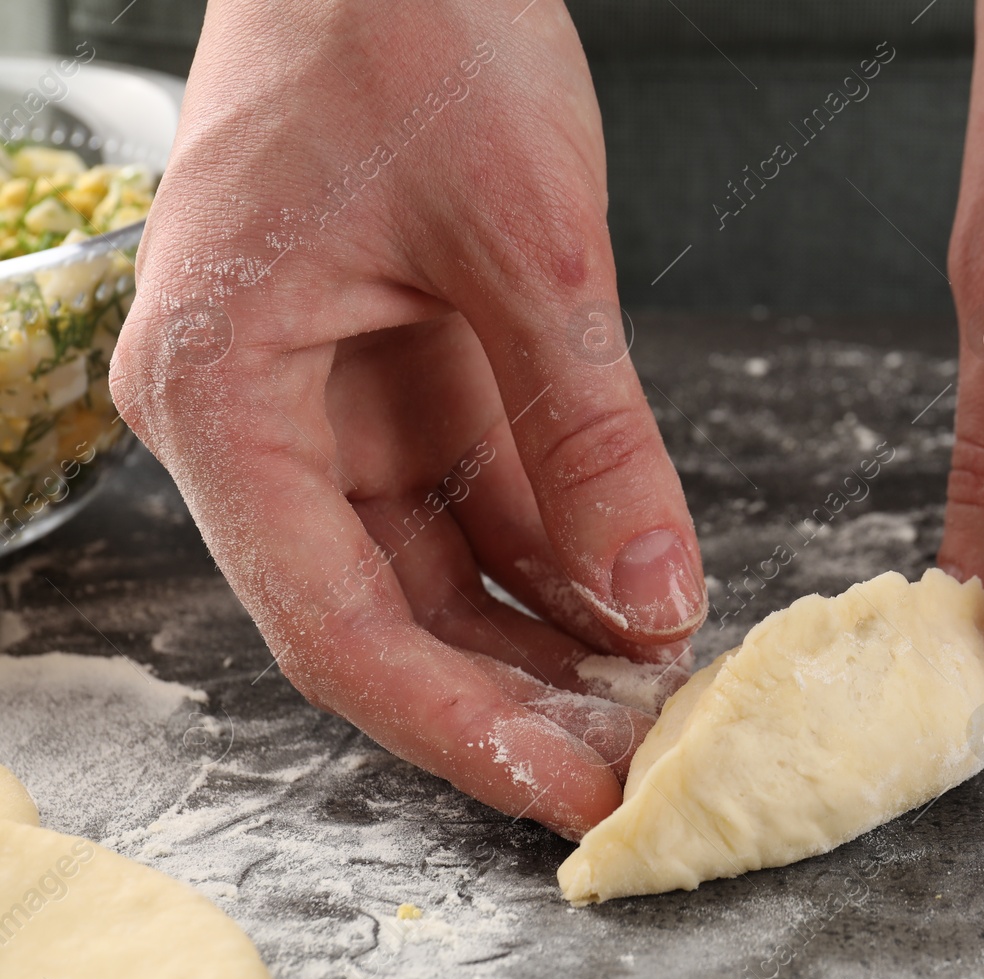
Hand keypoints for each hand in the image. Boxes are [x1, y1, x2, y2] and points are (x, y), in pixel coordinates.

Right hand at [110, 0, 704, 837]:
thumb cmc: (408, 24)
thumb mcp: (529, 247)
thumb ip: (590, 436)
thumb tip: (654, 599)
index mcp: (224, 395)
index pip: (334, 625)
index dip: (456, 728)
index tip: (568, 792)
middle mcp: (254, 417)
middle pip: (379, 613)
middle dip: (510, 694)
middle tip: (633, 758)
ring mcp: (322, 395)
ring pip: (430, 565)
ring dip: (540, 631)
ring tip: (651, 692)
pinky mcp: (393, 368)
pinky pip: (471, 491)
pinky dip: (553, 546)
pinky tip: (633, 594)